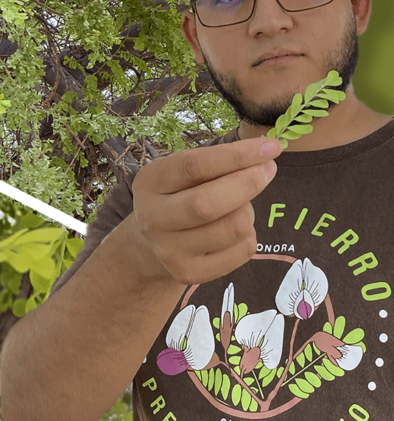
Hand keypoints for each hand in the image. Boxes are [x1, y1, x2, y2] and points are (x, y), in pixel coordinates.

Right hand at [124, 137, 281, 285]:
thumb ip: (216, 162)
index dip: (237, 156)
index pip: (194, 166)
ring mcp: (169, 251)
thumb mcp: (184, 173)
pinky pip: (242, 250)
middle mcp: (153, 219)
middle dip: (248, 183)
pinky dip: (249, 234)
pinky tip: (233, 230)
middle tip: (269, 169)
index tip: (271, 147)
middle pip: (208, 203)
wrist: (153, 243)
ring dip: (248, 211)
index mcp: (150, 183)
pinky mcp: (189, 273)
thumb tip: (266, 153)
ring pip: (234, 227)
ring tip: (239, 206)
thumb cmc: (179, 195)